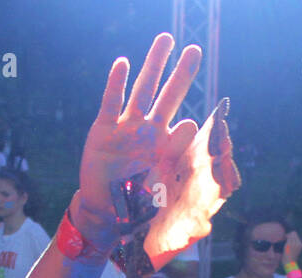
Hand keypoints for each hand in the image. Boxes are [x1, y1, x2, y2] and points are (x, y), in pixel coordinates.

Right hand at [77, 33, 237, 260]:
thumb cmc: (135, 208)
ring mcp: (126, 128)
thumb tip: (198, 166)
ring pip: (142, 90)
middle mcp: (149, 133)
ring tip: (165, 41)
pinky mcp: (103, 129)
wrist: (104, 212)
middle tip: (195, 50)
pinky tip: (123, 63)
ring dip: (154, 66)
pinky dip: (116, 83)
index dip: (187, 128)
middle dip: (181, 74)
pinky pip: (111, 102)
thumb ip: (179, 189)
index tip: (190, 126)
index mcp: (166, 150)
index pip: (182, 130)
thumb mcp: (160, 202)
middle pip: (168, 97)